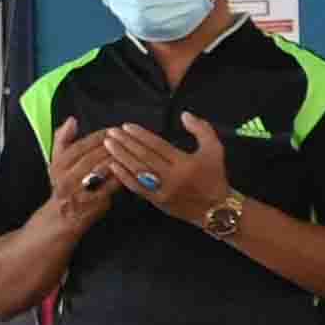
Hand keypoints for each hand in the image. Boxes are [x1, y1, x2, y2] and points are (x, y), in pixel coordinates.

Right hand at [42, 117, 132, 222]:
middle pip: (94, 156)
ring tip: (130, 149)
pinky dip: (123, 174)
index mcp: (59, 164)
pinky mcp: (96, 201)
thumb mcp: (56, 161)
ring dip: (119, 158)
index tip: (113, 130)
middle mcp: (68, 177)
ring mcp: (82, 191)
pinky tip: (131, 168)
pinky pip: (113, 184)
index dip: (99, 136)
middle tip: (126, 137)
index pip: (81, 145)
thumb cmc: (63, 184)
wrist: (63, 216)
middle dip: (113, 145)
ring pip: (104, 169)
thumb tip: (72, 120)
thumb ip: (62, 139)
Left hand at [109, 113, 233, 225]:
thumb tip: (184, 115)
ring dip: (121, 157)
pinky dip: (123, 176)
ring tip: (108, 145)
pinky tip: (113, 165)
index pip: (158, 146)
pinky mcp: (156, 201)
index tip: (127, 126)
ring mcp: (162, 191)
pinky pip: (136, 188)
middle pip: (144, 158)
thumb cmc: (214, 176)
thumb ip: (201, 129)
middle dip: (126, 143)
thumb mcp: (215, 149)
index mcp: (186, 164)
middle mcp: (172, 178)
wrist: (216, 209)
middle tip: (112, 132)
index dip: (141, 135)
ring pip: (137, 172)